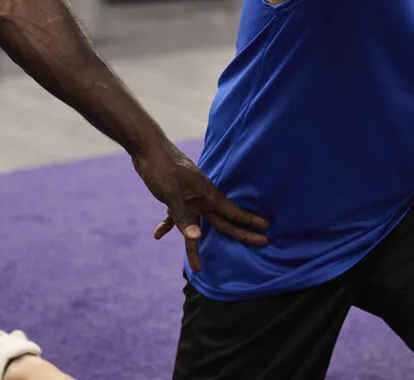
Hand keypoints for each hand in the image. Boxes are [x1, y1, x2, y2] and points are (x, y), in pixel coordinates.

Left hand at [133, 141, 268, 271]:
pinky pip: (175, 216)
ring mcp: (188, 198)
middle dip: (239, 233)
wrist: (148, 149)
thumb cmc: (163, 169)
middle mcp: (201, 198)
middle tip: (260, 242)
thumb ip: (183, 218)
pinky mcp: (174, 197)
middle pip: (222, 222)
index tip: (265, 231)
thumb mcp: (172, 195)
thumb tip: (196, 238)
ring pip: (196, 224)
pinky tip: (158, 234)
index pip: (232, 213)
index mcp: (206, 195)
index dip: (249, 223)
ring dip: (194, 243)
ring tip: (197, 265)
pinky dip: (169, 225)